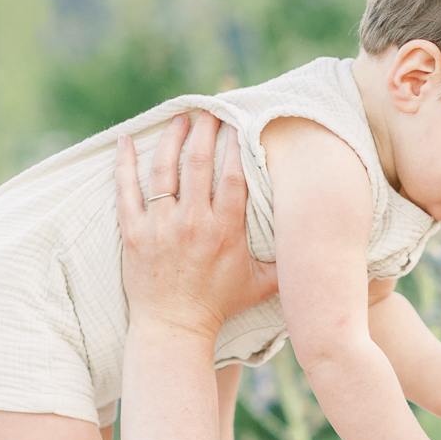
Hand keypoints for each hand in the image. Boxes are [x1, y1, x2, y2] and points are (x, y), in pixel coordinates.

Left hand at [116, 111, 277, 339]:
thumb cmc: (219, 306)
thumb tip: (316, 246)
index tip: (238, 123)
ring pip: (163, 170)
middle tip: (209, 110)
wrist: (174, 329)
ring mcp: (160, 226)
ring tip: (179, 118)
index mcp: (224, 231)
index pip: (232, 176)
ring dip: (171, 138)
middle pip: (198, 163)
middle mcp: (192, 224)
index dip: (235, 145)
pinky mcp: (134, 233)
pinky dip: (124, 164)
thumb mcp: (261, 287)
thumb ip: (286, 264)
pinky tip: (126, 141)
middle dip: (205, 130)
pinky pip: (126, 191)